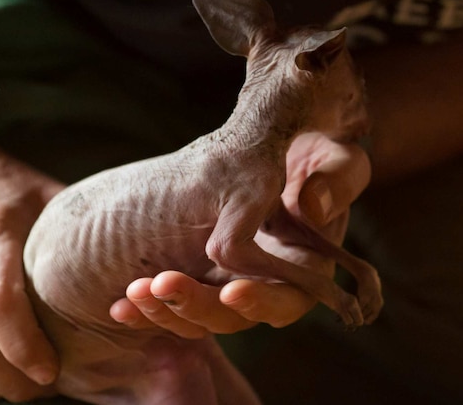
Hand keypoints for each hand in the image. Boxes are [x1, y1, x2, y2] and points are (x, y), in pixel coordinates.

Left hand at [109, 132, 370, 334]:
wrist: (285, 144)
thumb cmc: (320, 155)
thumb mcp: (341, 160)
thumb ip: (337, 181)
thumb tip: (311, 206)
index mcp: (309, 269)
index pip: (288, 301)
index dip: (262, 302)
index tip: (234, 290)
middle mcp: (270, 286)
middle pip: (235, 317)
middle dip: (198, 306)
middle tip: (165, 284)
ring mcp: (235, 283)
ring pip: (200, 317)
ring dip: (166, 310)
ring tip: (135, 293)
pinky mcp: (204, 275)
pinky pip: (178, 302)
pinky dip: (151, 306)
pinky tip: (120, 304)